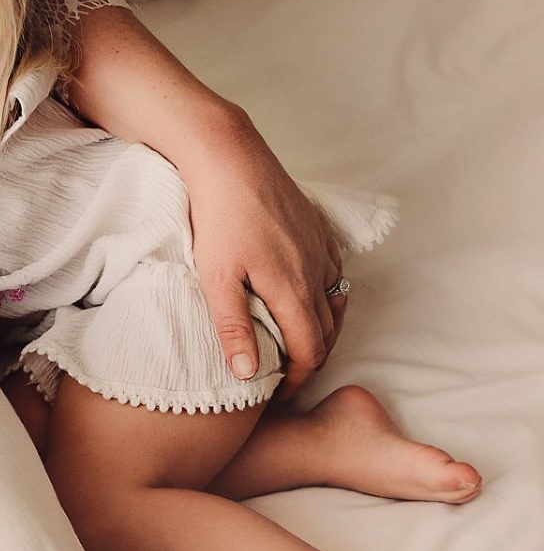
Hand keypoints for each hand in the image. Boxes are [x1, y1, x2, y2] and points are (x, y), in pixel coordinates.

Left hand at [179, 110, 346, 399]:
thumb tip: (248, 374)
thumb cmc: (217, 216)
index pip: (311, 350)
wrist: (229, 157)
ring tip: (297, 344)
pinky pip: (334, 273)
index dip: (299, 379)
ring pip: (335, 303)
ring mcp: (321, 247)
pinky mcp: (318, 228)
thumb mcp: (216, 277)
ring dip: (322, 329)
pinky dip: (326, 296)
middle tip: (289, 376)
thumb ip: (233, 327)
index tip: (281, 393)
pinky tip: (304, 298)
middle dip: (313, 359)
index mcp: (293, 288)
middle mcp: (316, 270)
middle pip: (329, 331)